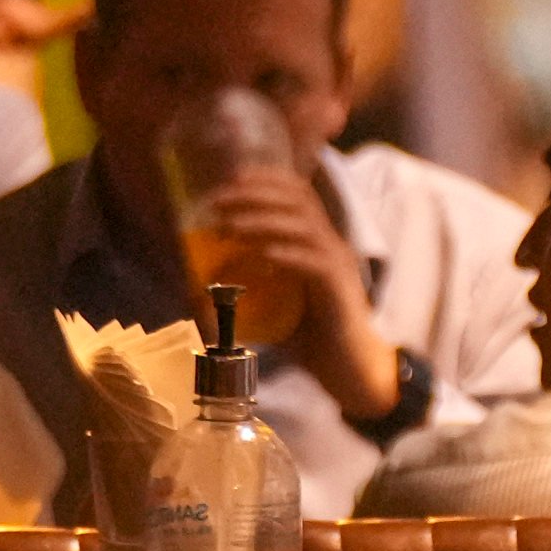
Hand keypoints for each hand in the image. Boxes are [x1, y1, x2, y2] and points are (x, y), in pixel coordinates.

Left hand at [190, 171, 396, 418]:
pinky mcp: (338, 290)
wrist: (350, 371)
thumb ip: (249, 286)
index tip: (231, 180)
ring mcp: (338, 266)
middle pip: (299, 202)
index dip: (267, 180)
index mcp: (319, 242)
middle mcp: (332, 246)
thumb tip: (200, 284)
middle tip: (217, 203)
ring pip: (304, 228)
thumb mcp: (275, 304)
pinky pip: (314, 263)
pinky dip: (287, 254)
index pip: (299, 194)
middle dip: (255, 196)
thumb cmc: (313, 338)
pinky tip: (263, 255)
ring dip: (263, 222)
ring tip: (230, 227)